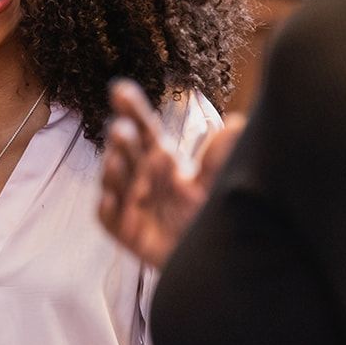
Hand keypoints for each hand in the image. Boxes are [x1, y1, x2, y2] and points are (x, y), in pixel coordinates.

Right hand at [98, 79, 243, 267]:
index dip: (131, 109)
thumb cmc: (203, 211)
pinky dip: (107, 209)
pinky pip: (111, 219)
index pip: (143, 128)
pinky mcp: (126, 232)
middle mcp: (141, 176)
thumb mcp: (215, 180)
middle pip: (127, 152)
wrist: (207, 254)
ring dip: (111, 171)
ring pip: (115, 182)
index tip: (119, 90)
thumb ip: (221, 156)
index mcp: (159, 157)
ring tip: (115, 160)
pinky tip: (108, 200)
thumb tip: (238, 123)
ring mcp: (130, 203)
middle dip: (121, 140)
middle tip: (121, 129)